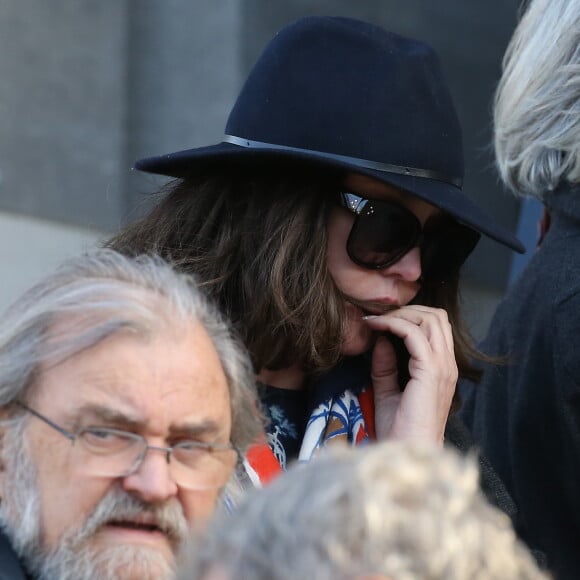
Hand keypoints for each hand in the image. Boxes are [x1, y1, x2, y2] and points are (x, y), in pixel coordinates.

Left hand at [364, 305, 457, 445]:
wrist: (406, 453)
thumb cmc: (399, 431)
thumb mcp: (387, 392)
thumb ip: (385, 366)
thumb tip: (380, 341)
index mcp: (440, 369)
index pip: (434, 327)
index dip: (407, 316)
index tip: (378, 321)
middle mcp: (447, 364)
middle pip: (436, 316)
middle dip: (406, 309)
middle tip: (378, 316)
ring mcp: (442, 367)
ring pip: (429, 319)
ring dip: (400, 314)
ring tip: (376, 320)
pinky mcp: (431, 372)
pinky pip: (414, 334)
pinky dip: (394, 324)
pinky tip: (376, 327)